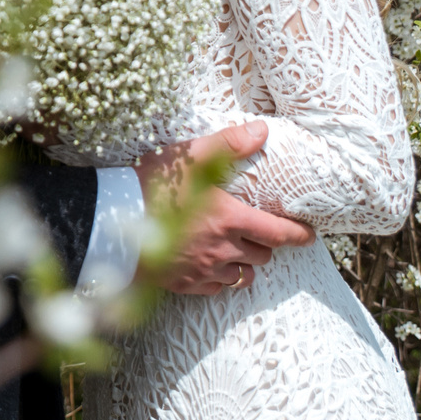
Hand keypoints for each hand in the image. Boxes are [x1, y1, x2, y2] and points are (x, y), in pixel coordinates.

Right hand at [137, 122, 314, 294]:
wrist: (110, 221)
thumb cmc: (151, 185)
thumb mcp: (192, 156)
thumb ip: (230, 144)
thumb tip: (262, 131)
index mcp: (230, 220)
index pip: (279, 233)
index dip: (299, 235)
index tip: (310, 236)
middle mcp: (222, 250)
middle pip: (262, 255)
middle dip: (265, 244)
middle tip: (257, 232)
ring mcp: (203, 271)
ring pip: (243, 276)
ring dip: (245, 264)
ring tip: (235, 250)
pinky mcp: (185, 284)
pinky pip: (216, 288)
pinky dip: (219, 278)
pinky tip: (209, 265)